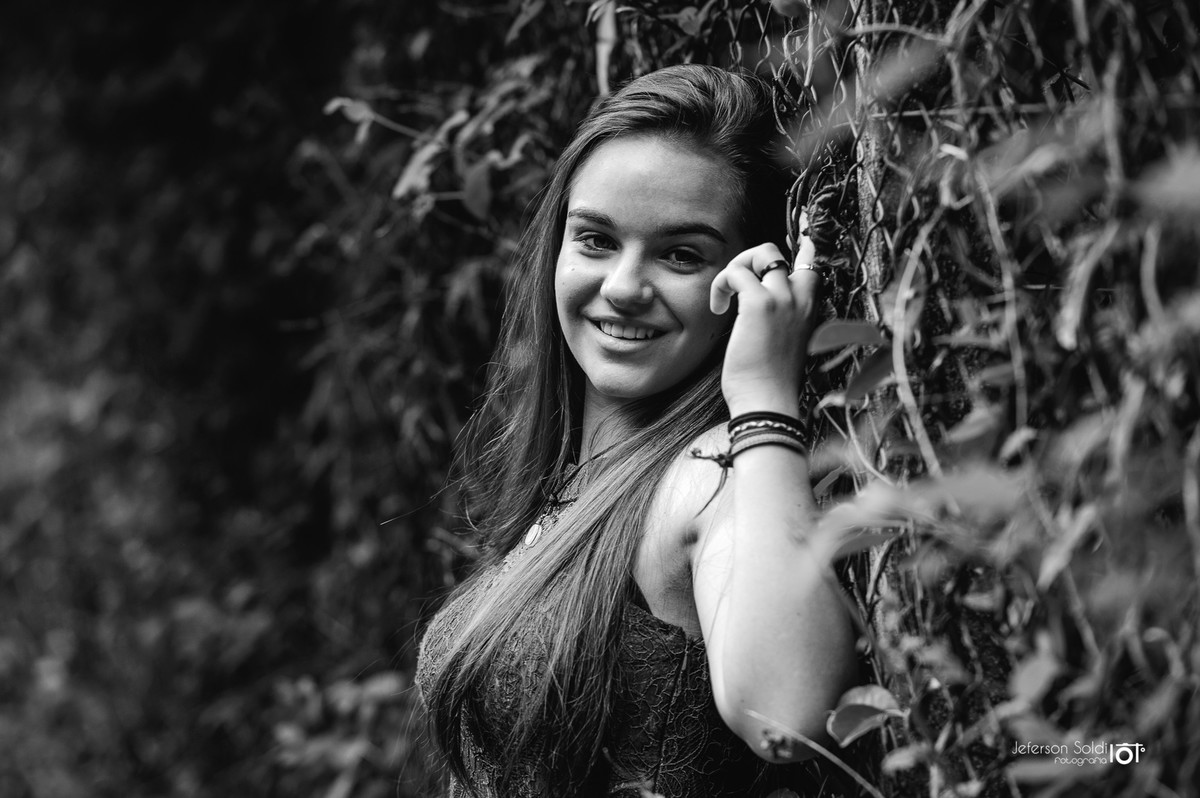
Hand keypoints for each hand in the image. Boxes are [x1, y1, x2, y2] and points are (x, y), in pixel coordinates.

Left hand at [709, 234, 818, 416]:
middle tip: (734, 288)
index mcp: (812, 306)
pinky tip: (718, 308)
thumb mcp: (785, 342)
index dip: (807, 237)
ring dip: (733, 271)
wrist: (769, 402)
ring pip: (759, 254)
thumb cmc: (772, 381)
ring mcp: (783, 298)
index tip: (806, 219)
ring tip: (724, 299)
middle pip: (777, 252)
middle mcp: (803, 297)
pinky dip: (721, 285)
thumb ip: (782, 315)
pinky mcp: (759, 304)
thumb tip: (755, 297)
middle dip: (750, 260)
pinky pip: (735, 272)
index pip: (813, 259)